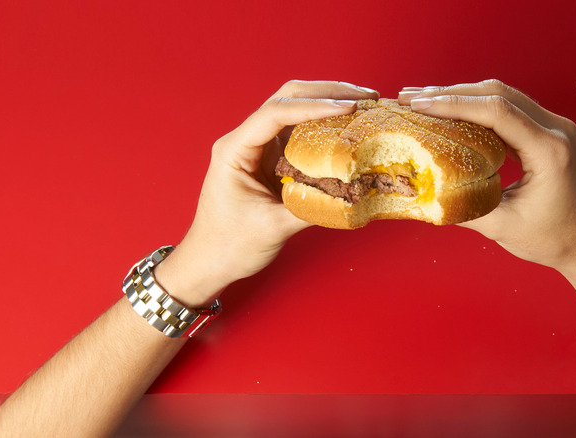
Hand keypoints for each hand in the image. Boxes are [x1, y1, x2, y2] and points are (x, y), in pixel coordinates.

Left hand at [156, 80, 379, 305]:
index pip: (276, 113)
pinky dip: (326, 126)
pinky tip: (350, 127)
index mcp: (235, 150)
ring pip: (296, 110)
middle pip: (287, 99)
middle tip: (365, 95)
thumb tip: (353, 194)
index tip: (348, 108)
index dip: (314, 106)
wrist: (209, 262)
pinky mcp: (272, 159)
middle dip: (327, 92)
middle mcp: (246, 141)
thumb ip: (312, 207)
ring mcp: (260, 148)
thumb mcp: (273, 227)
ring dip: (329, 103)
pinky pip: (301, 133)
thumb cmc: (228, 245)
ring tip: (365, 103)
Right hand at [399, 79, 575, 272]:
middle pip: (497, 94)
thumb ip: (463, 206)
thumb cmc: (552, 239)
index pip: (496, 111)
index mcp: (549, 151)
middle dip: (450, 93)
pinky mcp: (548, 132)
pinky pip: (509, 110)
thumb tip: (423, 192)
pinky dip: (477, 108)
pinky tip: (450, 113)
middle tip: (410, 97)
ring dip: (462, 96)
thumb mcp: (503, 227)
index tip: (418, 105)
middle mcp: (556, 130)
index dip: (453, 103)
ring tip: (422, 101)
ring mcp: (555, 127)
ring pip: (502, 96)